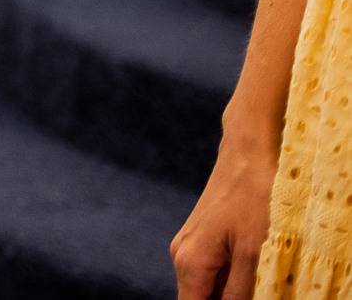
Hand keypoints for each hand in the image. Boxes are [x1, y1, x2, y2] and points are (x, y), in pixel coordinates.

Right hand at [172, 132, 275, 298]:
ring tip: (256, 281)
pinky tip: (252, 270)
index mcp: (190, 263)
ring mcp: (189, 244)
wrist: (248, 153)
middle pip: (198, 299)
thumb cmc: (254, 197)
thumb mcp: (253, 252)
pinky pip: (211, 271)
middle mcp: (181, 255)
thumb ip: (239, 292)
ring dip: (228, 294)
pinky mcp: (201, 236)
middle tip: (254, 289)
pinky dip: (230, 279)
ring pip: (206, 286)